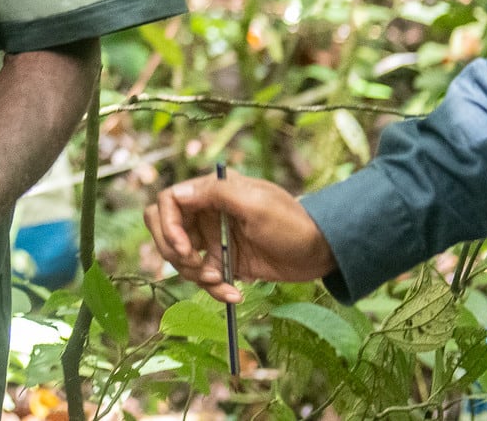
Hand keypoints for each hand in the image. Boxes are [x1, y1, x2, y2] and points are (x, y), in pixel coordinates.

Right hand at [144, 172, 337, 303]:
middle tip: (196, 266)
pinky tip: (235, 293)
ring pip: (180, 258)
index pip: (169, 202)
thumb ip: (217, 195)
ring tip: (221, 282)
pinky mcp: (224, 262)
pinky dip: (213, 289)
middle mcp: (206, 213)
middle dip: (174, 252)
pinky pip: (203, 277)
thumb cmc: (292, 224)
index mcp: (211, 193)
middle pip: (164, 229)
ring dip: (194, 275)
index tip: (185, 248)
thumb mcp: (257, 204)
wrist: (322, 253)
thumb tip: (177, 194)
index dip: (168, 225)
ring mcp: (213, 239)